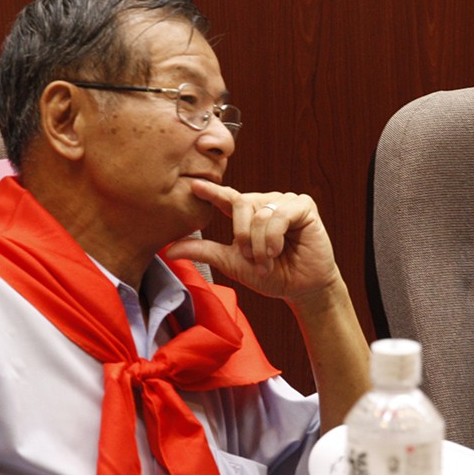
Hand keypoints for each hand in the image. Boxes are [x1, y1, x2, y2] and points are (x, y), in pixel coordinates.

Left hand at [164, 180, 341, 304]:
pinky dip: (274, 236)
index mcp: (247, 214)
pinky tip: (278, 250)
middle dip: (242, 235)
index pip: (226, 197)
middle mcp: (265, 203)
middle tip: (250, 257)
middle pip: (241, 203)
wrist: (301, 289)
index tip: (194, 185)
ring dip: (260, 242)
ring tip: (268, 259)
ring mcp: (285, 202)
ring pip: (260, 212)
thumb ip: (204, 251)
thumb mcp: (232, 263)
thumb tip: (169, 249)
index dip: (211, 190)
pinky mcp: (304, 206)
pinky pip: (280, 214)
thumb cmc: (271, 275)